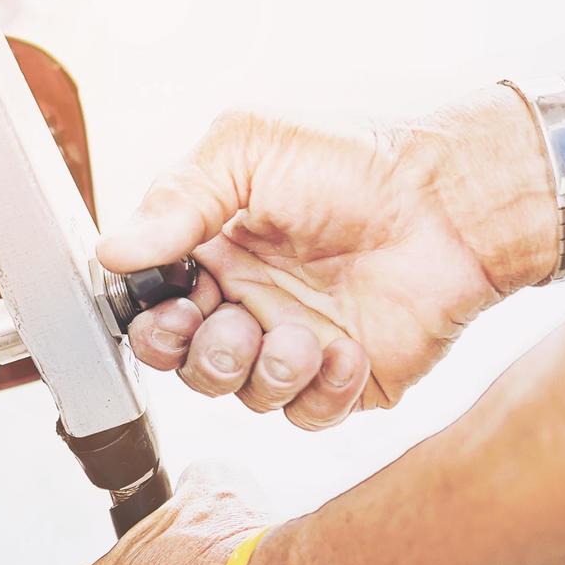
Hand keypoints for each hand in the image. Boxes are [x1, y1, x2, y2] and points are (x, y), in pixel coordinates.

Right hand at [100, 88, 553, 428]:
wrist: (453, 201)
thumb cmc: (355, 163)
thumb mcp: (247, 150)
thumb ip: (176, 198)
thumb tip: (111, 250)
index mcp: (213, 253)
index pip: (153, 311)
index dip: (152, 324)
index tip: (174, 308)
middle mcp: (247, 302)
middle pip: (188, 365)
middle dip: (203, 355)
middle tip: (234, 323)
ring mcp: (295, 344)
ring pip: (243, 397)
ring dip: (264, 372)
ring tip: (302, 335)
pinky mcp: (343, 380)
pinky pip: (306, 415)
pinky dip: (320, 391)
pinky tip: (348, 349)